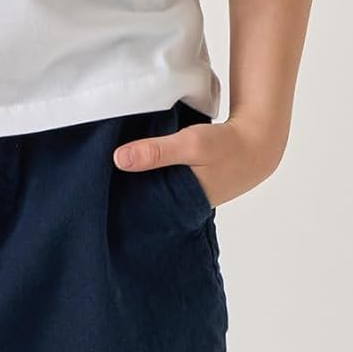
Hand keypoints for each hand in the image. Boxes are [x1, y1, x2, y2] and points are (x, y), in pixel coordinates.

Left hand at [111, 109, 286, 208]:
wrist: (257, 141)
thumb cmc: (226, 146)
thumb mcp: (190, 144)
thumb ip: (157, 151)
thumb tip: (118, 159)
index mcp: (182, 205)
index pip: (143, 210)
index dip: (121, 201)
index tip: (95, 190)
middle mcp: (182, 204)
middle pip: (146, 199)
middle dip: (126, 190)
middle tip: (94, 177)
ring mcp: (187, 192)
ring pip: (155, 187)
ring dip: (139, 177)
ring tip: (107, 167)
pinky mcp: (189, 179)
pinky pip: (164, 177)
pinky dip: (152, 168)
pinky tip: (135, 157)